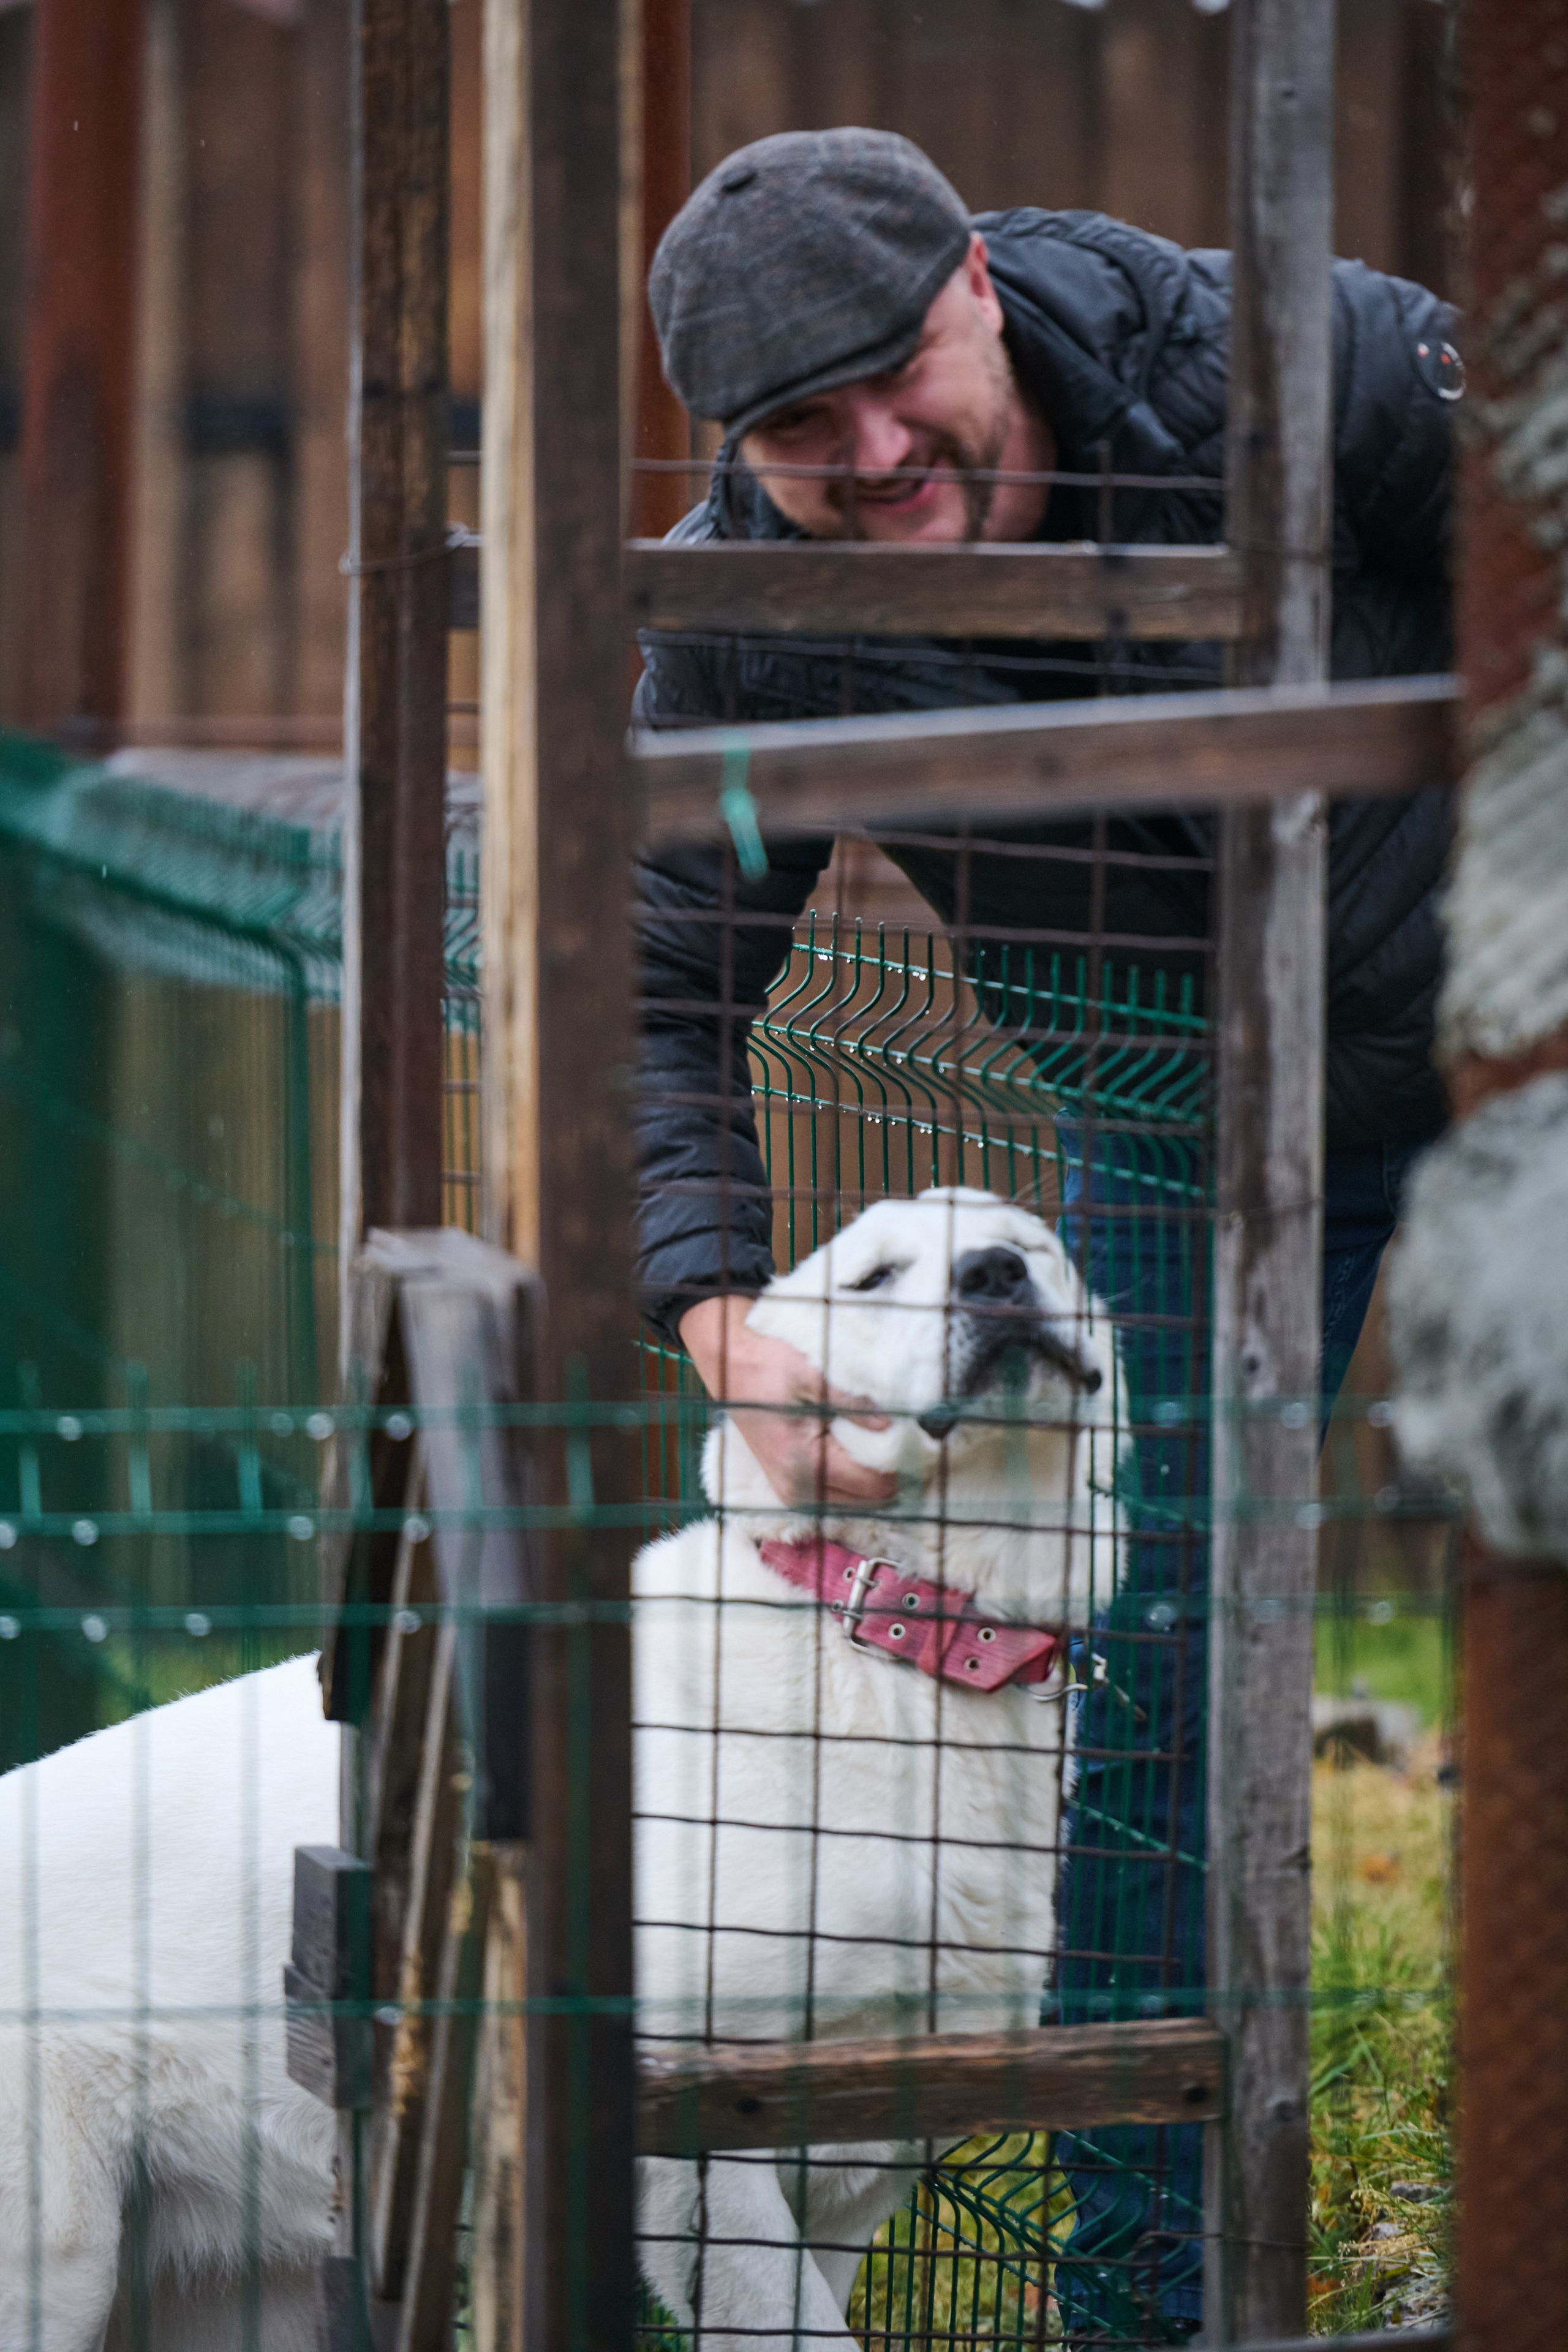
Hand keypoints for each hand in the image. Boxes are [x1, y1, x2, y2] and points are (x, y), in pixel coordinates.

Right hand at [678, 1294, 897, 1508]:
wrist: (731, 1366)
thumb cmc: (769, 1367)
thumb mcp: (814, 1377)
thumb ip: (853, 1405)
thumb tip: (889, 1425)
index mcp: (806, 1463)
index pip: (873, 1485)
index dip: (901, 1468)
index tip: (918, 1445)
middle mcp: (798, 1489)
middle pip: (867, 1501)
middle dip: (891, 1477)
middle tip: (908, 1446)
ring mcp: (791, 1492)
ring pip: (853, 1503)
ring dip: (872, 1481)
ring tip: (887, 1449)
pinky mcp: (788, 1487)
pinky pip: (834, 1497)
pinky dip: (853, 1482)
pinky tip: (861, 1454)